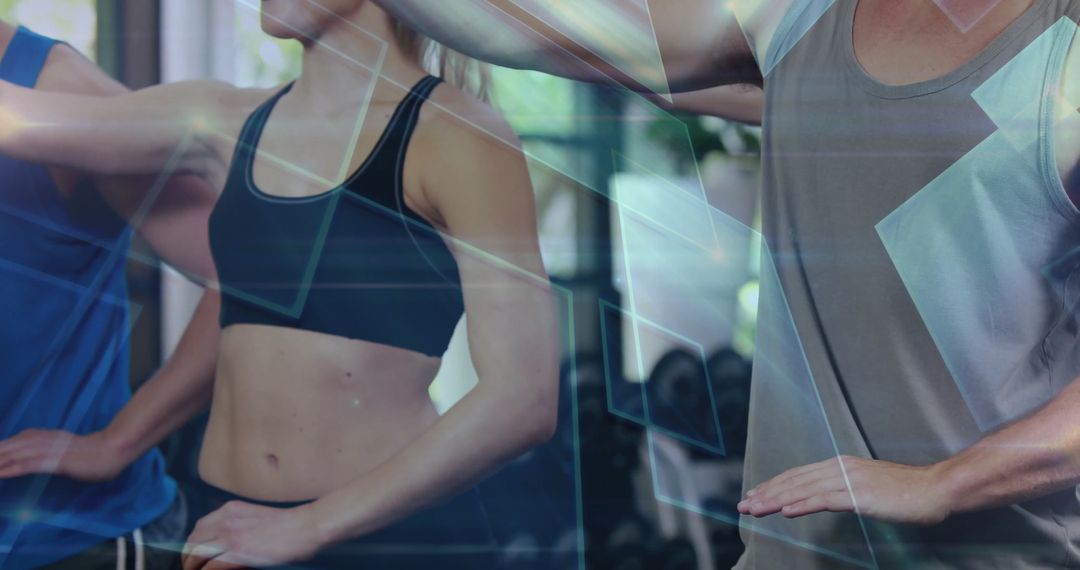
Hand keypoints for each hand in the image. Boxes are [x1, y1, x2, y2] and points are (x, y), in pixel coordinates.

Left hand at [0, 429, 127, 481]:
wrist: (114, 450)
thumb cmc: (94, 453)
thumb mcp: (66, 450)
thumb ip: (50, 453)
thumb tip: (37, 461)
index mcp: (44, 436)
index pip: (13, 441)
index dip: (1, 448)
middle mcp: (43, 439)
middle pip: (8, 447)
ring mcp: (49, 449)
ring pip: (14, 454)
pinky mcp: (56, 460)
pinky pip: (28, 465)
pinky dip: (11, 469)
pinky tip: (0, 474)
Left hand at [182, 501, 324, 569]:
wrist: (306, 526)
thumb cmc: (290, 524)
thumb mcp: (257, 517)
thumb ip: (239, 525)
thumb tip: (228, 545)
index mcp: (231, 510)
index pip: (199, 527)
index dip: (193, 544)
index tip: (194, 555)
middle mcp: (227, 520)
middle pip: (193, 540)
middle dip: (188, 557)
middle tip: (191, 568)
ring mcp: (232, 536)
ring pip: (195, 552)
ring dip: (192, 566)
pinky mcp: (239, 552)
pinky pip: (210, 566)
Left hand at [737, 455, 951, 524]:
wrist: (934, 489)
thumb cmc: (905, 491)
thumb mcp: (867, 486)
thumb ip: (844, 489)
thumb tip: (822, 498)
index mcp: (840, 465)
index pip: (799, 475)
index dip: (775, 484)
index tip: (755, 494)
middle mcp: (840, 468)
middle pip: (795, 480)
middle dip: (767, 493)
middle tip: (744, 504)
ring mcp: (849, 480)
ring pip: (803, 489)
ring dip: (776, 500)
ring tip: (755, 509)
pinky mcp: (859, 495)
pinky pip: (824, 500)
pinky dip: (802, 504)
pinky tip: (786, 511)